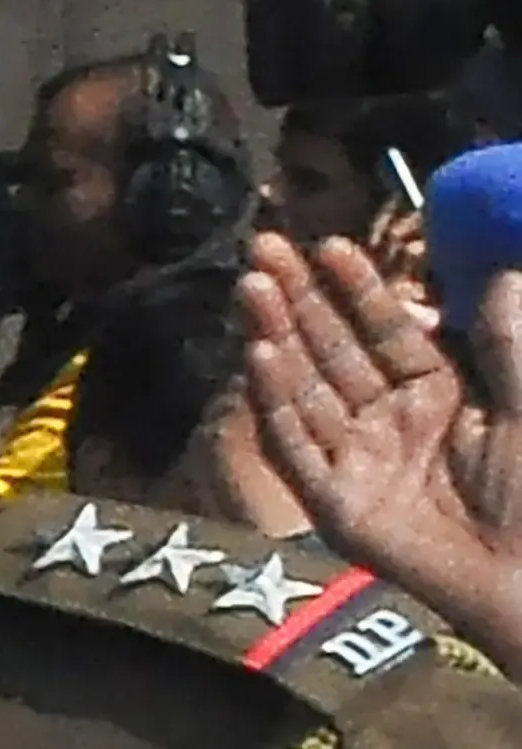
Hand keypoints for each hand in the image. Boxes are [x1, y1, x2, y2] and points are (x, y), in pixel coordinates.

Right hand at [238, 236, 521, 654]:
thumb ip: (506, 338)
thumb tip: (499, 267)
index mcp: (439, 395)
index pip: (388, 329)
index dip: (360, 288)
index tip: (331, 245)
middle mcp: (389, 422)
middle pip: (334, 350)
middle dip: (298, 298)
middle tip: (262, 246)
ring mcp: (357, 461)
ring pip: (305, 388)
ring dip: (276, 336)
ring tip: (251, 287)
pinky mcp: (335, 503)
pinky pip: (297, 448)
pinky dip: (274, 403)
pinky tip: (258, 358)